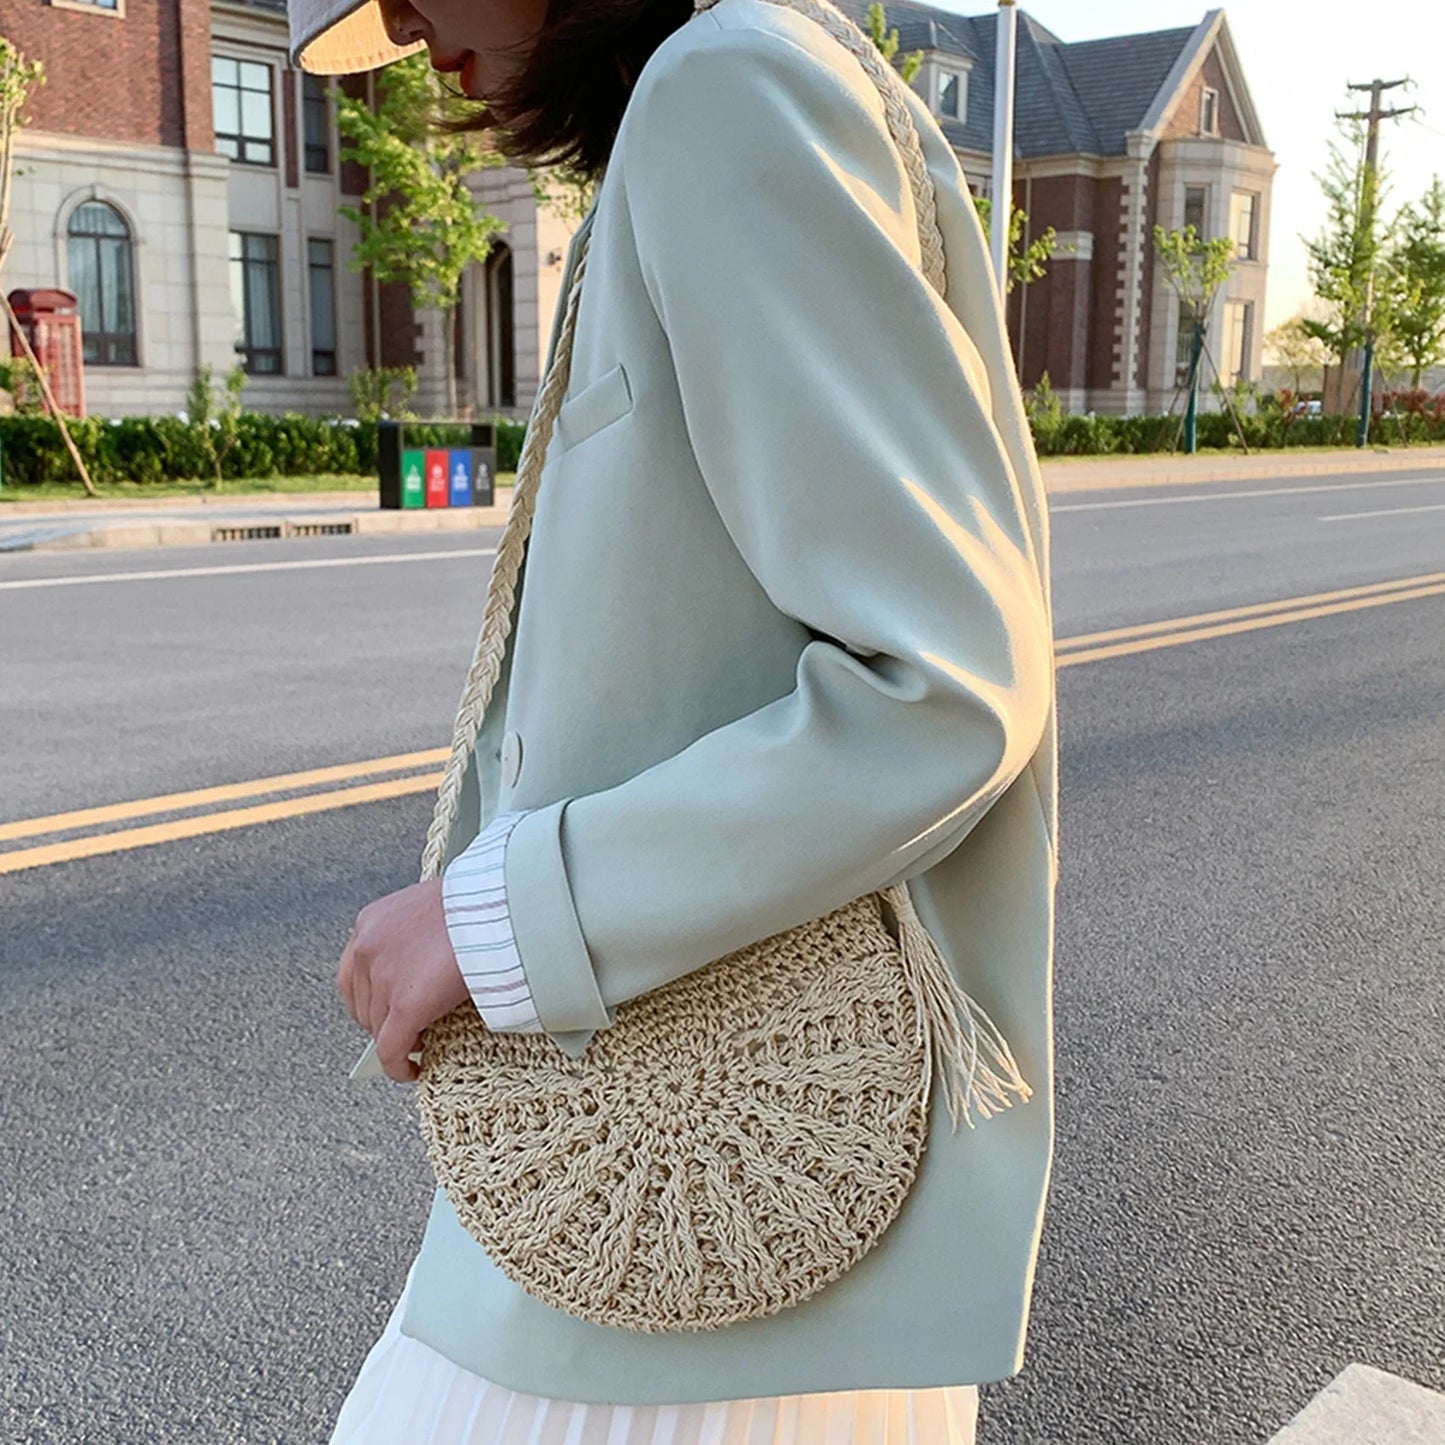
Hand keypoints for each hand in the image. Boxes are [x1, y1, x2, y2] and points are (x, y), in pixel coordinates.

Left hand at [337, 879, 469, 1082]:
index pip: (353, 972)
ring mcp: (384, 980)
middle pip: (362, 1004)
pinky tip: (412, 1071)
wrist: (498, 908)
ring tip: (420, 1045)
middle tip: (406, 1030)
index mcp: (370, 922)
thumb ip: (413, 935)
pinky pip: (392, 1050)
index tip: (384, 1009)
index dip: (369, 997)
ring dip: (397, 1041)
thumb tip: (421, 964)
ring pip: (378, 1029)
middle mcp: (367, 950)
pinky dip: (398, 1066)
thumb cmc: (478, 903)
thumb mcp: (431, 910)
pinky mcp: (406, 1008)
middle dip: (381, 1021)